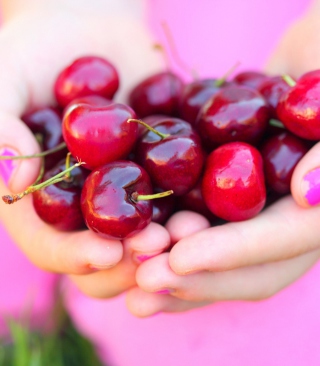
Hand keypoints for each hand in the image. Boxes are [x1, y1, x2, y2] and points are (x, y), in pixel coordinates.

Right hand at [0, 0, 167, 297]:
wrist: (92, 27)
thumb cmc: (38, 50)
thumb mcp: (6, 78)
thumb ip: (2, 127)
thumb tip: (16, 185)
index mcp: (43, 198)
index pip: (50, 245)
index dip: (73, 256)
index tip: (104, 253)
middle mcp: (84, 205)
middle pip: (103, 256)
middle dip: (128, 261)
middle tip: (155, 248)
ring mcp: (125, 191)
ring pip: (146, 238)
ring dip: (170, 245)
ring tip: (192, 233)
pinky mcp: (159, 171)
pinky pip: (178, 199)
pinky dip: (195, 210)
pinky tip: (212, 209)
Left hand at [125, 2, 319, 315]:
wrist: (301, 63)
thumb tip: (308, 195)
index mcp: (319, 207)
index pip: (280, 241)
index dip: (232, 254)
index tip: (179, 259)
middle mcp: (289, 222)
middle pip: (249, 270)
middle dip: (196, 279)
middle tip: (143, 282)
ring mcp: (258, 215)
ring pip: (222, 264)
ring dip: (176, 279)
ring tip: (134, 289)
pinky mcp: (228, 202)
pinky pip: (201, 237)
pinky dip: (170, 251)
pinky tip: (134, 259)